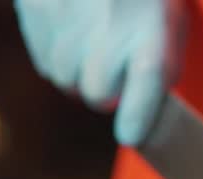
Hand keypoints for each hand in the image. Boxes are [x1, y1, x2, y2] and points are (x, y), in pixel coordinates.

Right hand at [14, 0, 185, 145]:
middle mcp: (107, 28)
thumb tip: (143, 117)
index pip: (146, 80)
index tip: (130, 135)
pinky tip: (74, 26)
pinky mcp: (35, 19)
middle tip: (118, 64)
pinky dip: (61, 56)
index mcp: (149, 29)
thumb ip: (160, 67)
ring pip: (68, 82)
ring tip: (97, 34)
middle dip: (108, 91)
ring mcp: (67, 25)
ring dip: (82, 70)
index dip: (138, 113)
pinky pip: (48, 66)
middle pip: (98, 97)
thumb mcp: (167, 22)